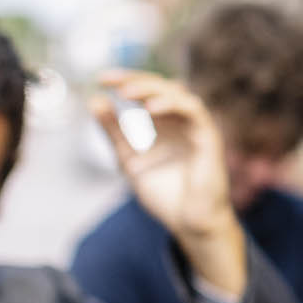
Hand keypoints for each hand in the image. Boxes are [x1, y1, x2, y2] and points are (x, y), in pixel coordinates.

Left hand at [92, 70, 245, 295]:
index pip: (146, 91)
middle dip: (136, 79)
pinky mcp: (208, 137)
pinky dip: (173, 105)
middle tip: (110, 79)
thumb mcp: (128, 158)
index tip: (101, 79)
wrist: (187, 222)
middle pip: (161, 86)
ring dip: (153, 89)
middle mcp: (181, 120)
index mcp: (164, 122)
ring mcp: (196, 127)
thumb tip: (94, 100)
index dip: (126, 80)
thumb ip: (113, 132)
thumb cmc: (165, 193)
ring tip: (128, 93)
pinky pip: (194, 112)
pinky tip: (151, 108)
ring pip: (178, 94)